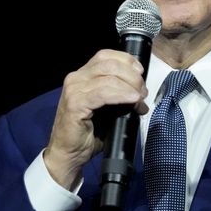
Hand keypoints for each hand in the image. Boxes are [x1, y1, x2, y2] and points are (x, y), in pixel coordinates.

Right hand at [44, 49, 148, 189]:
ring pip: (108, 76)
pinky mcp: (75, 103)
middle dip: (132, 75)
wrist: (68, 154)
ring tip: (139, 98)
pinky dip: (121, 94)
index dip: (126, 60)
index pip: (105, 55)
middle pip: (109, 63)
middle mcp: (76, 78)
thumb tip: (141, 95)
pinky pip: (103, 92)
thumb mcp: (107, 110)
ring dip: (129, 85)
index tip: (141, 73)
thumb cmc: (87, 134)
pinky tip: (132, 100)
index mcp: (82, 76)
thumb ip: (119, 97)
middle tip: (142, 91)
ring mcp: (74, 90)